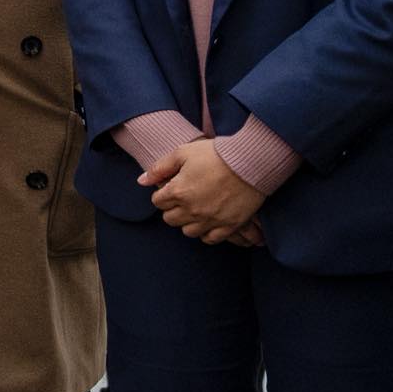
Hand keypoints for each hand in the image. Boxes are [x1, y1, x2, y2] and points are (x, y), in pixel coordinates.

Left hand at [140, 139, 265, 243]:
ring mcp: (211, 220)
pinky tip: (208, 222)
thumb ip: (159, 168)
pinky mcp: (229, 226)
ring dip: (188, 222)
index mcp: (178, 191)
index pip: (157, 202)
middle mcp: (192, 209)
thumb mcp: (182, 152)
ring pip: (188, 232)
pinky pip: (210, 239)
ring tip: (195, 210)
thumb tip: (141, 181)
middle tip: (183, 199)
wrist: (250, 161)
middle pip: (170, 219)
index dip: (162, 194)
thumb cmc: (215, 154)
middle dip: (172, 209)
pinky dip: (206, 233)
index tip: (172, 188)